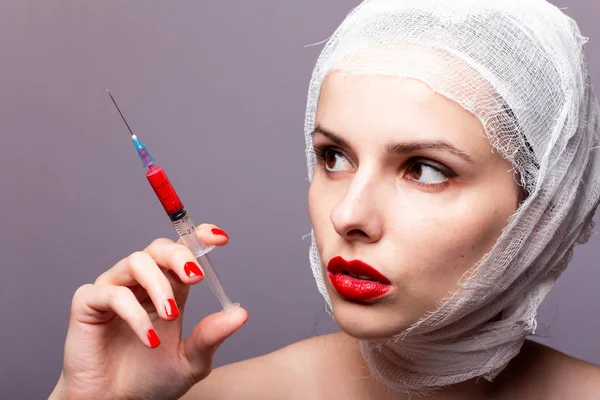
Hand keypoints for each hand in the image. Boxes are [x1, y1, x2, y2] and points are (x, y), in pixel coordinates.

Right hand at [50, 224, 246, 399]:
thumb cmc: (150, 380)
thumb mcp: (190, 361)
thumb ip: (211, 337)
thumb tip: (240, 314)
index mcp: (168, 289)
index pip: (181, 251)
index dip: (198, 237)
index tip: (219, 238)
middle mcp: (141, 283)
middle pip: (158, 247)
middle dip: (179, 255)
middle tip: (196, 277)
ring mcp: (114, 289)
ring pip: (136, 262)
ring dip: (159, 286)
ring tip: (172, 315)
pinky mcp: (88, 304)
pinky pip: (112, 293)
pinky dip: (135, 314)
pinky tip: (150, 339)